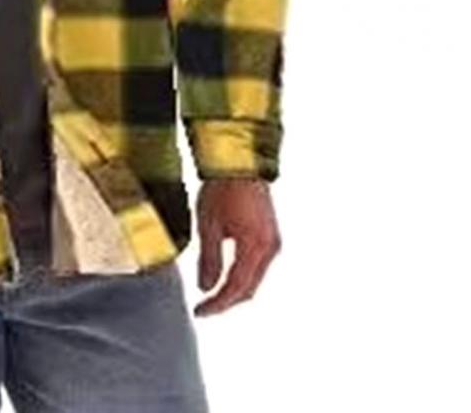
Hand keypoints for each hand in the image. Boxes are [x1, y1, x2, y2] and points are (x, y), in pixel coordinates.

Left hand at [193, 177, 280, 316]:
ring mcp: (273, 241)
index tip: (199, 312)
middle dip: (226, 301)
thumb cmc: (222, 188)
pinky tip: (226, 275)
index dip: (217, 304)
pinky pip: (257, 265)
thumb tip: (205, 288)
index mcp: (256, 247)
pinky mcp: (270, 234)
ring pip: (254, 278)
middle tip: (204, 308)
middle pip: (249, 288)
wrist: (240, 162)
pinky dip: (242, 275)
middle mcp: (270, 248)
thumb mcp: (208, 224)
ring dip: (235, 290)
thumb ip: (209, 259)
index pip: (236, 288)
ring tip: (212, 296)